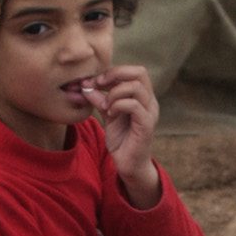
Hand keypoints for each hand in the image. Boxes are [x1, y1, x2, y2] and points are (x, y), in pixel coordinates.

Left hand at [76, 60, 165, 190]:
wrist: (129, 164)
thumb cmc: (121, 139)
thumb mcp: (107, 114)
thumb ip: (99, 99)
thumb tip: (86, 84)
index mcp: (143, 96)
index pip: (133, 71)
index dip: (112, 71)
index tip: (94, 82)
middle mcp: (150, 101)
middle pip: (139, 72)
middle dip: (115, 74)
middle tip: (99, 85)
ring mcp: (150, 112)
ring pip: (136, 87)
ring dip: (115, 93)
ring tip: (105, 105)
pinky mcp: (147, 125)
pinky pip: (133, 105)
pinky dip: (118, 105)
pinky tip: (110, 114)